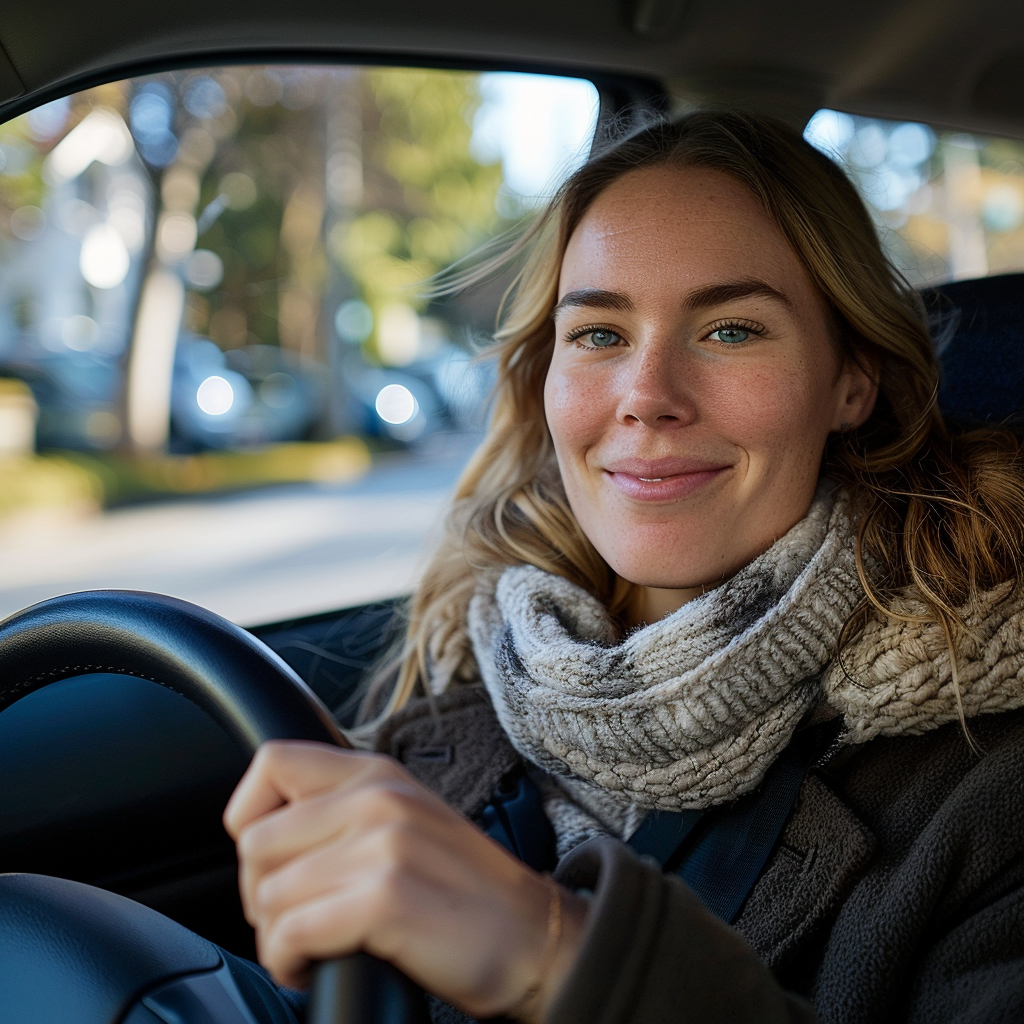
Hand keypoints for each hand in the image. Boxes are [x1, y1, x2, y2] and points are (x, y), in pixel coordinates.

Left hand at [223, 741, 586, 1021]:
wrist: (532, 938)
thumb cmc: (463, 891)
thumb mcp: (404, 822)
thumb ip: (343, 812)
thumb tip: (262, 837)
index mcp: (378, 773)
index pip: (271, 762)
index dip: (250, 816)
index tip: (272, 861)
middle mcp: (379, 797)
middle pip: (255, 842)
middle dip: (259, 894)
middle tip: (296, 919)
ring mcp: (384, 844)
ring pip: (268, 895)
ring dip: (277, 937)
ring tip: (313, 946)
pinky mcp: (386, 897)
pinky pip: (290, 932)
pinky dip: (289, 962)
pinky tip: (315, 967)